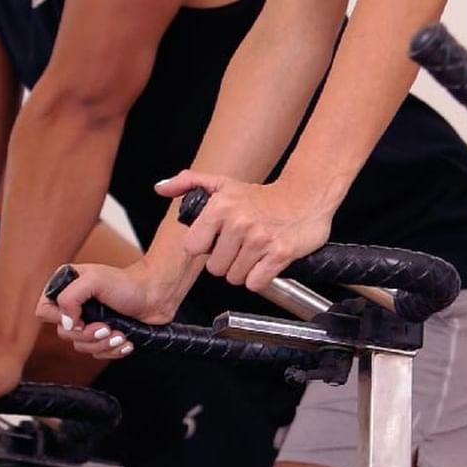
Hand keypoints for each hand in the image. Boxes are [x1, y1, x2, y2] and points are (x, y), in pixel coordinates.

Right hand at [38, 260, 175, 359]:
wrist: (156, 295)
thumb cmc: (128, 283)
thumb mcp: (94, 280)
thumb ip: (70, 297)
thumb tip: (66, 323)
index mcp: (67, 288)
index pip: (44, 310)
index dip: (60, 319)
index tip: (80, 317)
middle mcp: (75, 306)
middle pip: (63, 334)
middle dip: (88, 334)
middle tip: (106, 326)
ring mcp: (89, 321)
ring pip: (81, 347)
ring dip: (103, 343)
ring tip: (120, 333)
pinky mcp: (104, 336)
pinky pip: (98, 353)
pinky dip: (113, 350)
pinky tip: (125, 339)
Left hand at [155, 172, 334, 291]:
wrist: (306, 196)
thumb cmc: (261, 196)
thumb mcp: (223, 183)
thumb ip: (188, 183)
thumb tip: (160, 188)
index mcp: (221, 205)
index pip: (193, 247)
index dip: (206, 247)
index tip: (219, 239)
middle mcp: (239, 221)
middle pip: (215, 267)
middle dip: (227, 261)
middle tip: (241, 245)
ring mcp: (260, 238)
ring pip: (235, 277)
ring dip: (244, 270)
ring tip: (254, 252)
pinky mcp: (279, 253)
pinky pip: (256, 283)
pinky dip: (260, 277)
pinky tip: (266, 260)